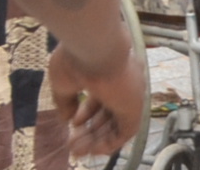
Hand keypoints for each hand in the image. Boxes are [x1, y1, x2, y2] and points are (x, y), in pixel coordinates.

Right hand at [50, 22, 145, 157]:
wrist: (93, 48)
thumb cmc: (77, 59)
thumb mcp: (64, 83)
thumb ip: (66, 102)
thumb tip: (67, 118)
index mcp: (109, 73)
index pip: (102, 98)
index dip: (87, 113)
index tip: (73, 123)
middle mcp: (123, 84)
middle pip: (109, 113)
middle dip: (90, 131)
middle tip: (72, 144)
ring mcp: (130, 95)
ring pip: (116, 124)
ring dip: (96, 140)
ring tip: (76, 150)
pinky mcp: (135, 106)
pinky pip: (126, 131)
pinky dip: (110, 143)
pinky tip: (93, 149)